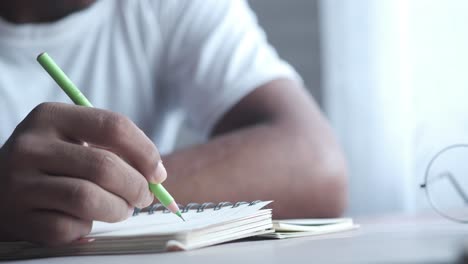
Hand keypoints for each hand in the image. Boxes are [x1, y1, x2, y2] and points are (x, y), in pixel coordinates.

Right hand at [0, 103, 165, 245]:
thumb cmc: (51, 162)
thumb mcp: (72, 139)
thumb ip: (112, 148)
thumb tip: (156, 175)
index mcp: (50, 116)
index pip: (113, 126)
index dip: (145, 151)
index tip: (158, 173)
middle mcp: (31, 146)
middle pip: (104, 167)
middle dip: (136, 187)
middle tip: (144, 196)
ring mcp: (20, 184)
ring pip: (89, 199)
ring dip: (118, 209)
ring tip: (122, 209)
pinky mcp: (19, 218)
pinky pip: (70, 227)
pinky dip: (87, 227)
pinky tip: (84, 219)